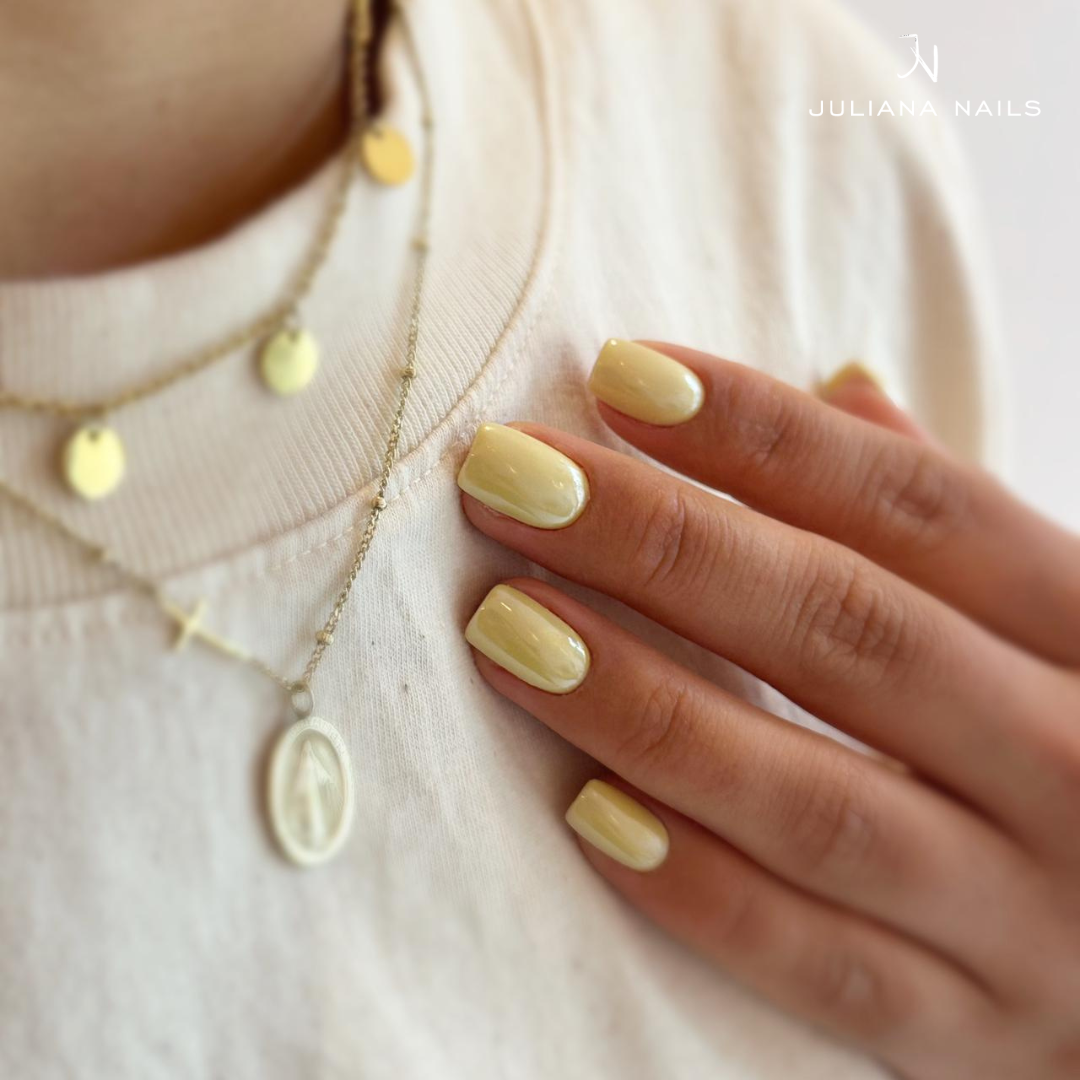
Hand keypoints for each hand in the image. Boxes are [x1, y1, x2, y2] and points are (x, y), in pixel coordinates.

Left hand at [456, 340, 1079, 1078]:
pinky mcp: (974, 1035)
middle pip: (846, 628)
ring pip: (814, 800)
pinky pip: (822, 967)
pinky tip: (586, 812)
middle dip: (664, 544)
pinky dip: (701, 890)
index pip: (917, 506)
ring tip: (509, 627)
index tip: (620, 377)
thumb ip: (951, 523)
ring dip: (645, 706)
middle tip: (515, 481)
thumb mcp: (1058, 628)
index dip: (763, 432)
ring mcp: (1029, 915)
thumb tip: (838, 387)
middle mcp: (1074, 765)